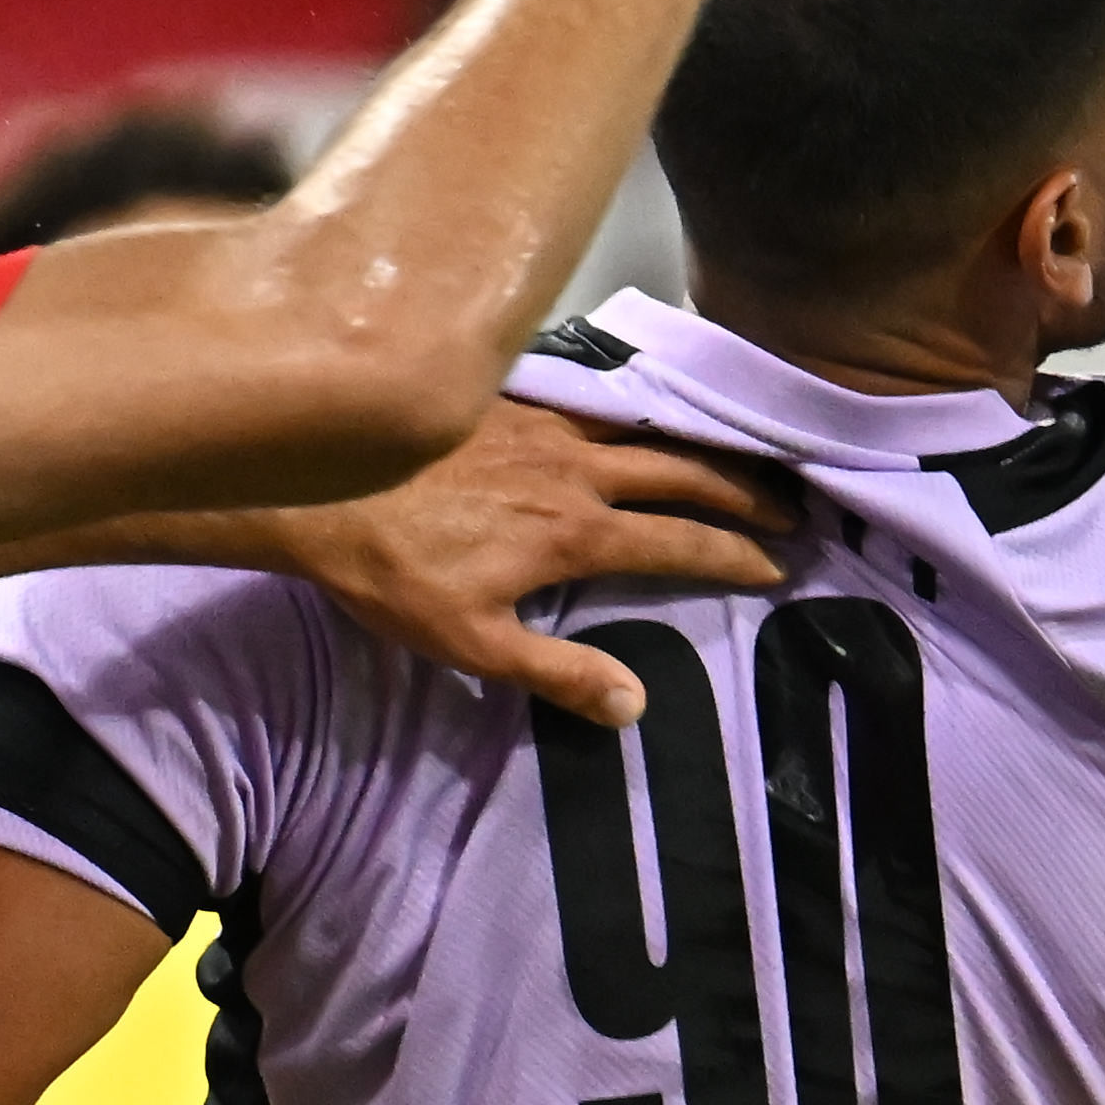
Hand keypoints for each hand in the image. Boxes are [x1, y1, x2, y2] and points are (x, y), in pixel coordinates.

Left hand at [277, 400, 796, 731]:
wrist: (315, 489)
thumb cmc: (392, 576)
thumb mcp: (474, 646)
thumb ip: (559, 675)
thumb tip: (637, 705)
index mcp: (574, 533)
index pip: (677, 542)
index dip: (732, 554)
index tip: (776, 564)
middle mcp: (574, 470)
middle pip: (680, 472)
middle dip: (741, 489)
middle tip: (788, 502)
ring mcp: (541, 426)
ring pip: (642, 427)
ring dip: (695, 442)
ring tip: (736, 452)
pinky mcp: (505, 400)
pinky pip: (589, 398)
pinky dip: (630, 408)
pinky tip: (634, 410)